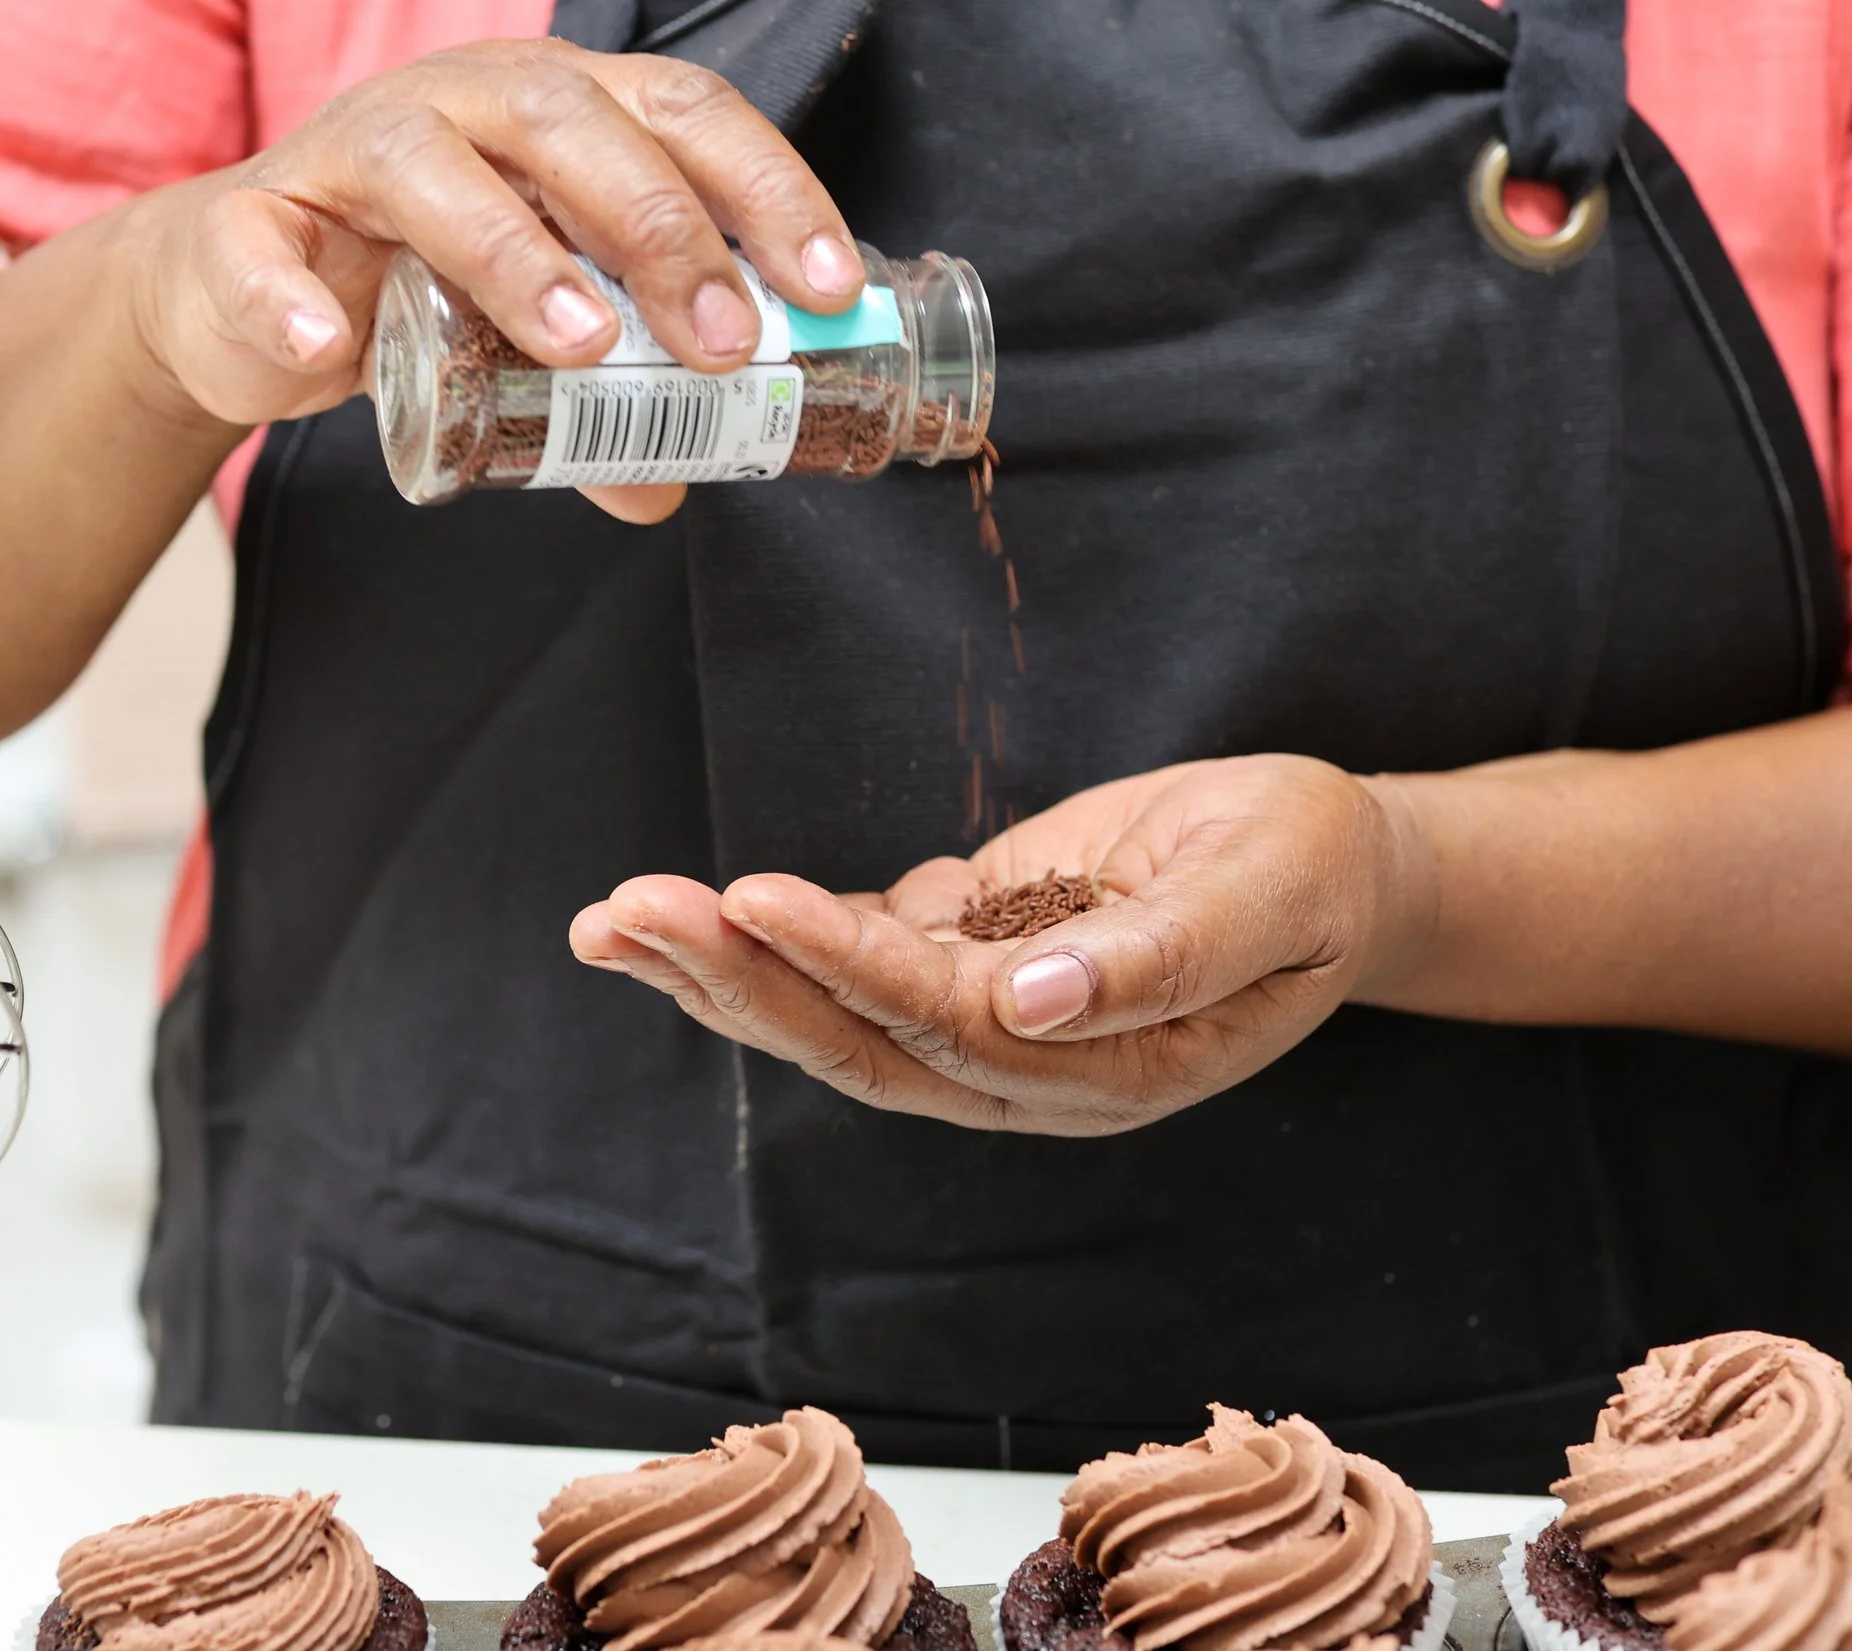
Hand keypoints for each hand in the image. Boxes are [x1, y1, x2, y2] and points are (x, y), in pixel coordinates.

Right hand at [127, 38, 865, 522]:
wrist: (241, 285)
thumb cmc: (415, 280)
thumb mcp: (531, 334)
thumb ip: (608, 405)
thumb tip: (675, 485)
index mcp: (556, 110)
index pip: (680, 113)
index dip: (762, 188)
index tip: (824, 290)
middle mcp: (462, 104)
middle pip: (569, 123)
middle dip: (660, 228)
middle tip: (721, 341)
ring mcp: (348, 153)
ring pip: (426, 165)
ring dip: (510, 250)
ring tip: (581, 344)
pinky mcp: (249, 224)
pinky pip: (258, 248)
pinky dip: (285, 294)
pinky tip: (325, 348)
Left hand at [567, 755, 1435, 1133]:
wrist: (1326, 865)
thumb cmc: (1310, 868)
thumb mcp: (1271, 890)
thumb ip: (1164, 954)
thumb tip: (1033, 999)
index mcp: (1102, 1071)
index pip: (948, 1026)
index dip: (849, 966)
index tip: (755, 899)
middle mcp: (1022, 1071)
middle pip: (855, 1041)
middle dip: (735, 976)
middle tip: (626, 912)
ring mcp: (981, 1024)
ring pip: (829, 1015)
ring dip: (720, 968)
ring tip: (611, 921)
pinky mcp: (958, 962)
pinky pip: (847, 964)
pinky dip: (762, 939)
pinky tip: (675, 918)